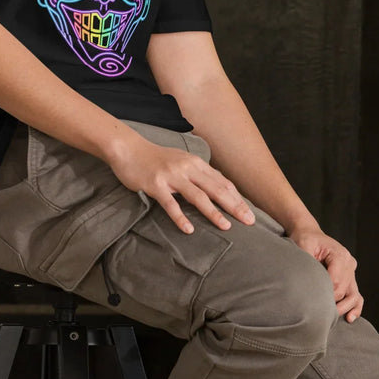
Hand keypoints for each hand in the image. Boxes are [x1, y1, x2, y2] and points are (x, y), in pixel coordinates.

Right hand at [107, 132, 254, 232]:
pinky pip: (170, 204)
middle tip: (249, 221)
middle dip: (234, 206)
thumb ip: (198, 173)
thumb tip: (217, 186)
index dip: (237, 197)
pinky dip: (180, 217)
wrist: (129, 149)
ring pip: (197, 196)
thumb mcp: (181, 161)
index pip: (222, 182)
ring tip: (226, 226)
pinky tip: (189, 229)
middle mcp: (187, 168)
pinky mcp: (155, 185)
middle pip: (216, 189)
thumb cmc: (156, 158)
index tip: (249, 212)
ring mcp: (171, 176)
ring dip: (213, 212)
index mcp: (195, 163)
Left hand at [288, 225, 362, 321]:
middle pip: (344, 290)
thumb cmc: (305, 239)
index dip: (325, 293)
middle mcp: (349, 263)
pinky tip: (350, 317)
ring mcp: (351, 270)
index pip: (336, 282)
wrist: (309, 233)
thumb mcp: (303, 246)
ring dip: (345, 308)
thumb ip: (308, 263)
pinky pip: (356, 294)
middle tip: (318, 312)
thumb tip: (308, 282)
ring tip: (333, 318)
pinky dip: (355, 306)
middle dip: (333, 303)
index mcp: (340, 255)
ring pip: (354, 295)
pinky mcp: (350, 277)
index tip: (313, 300)